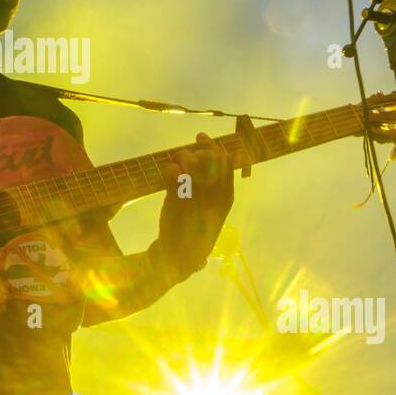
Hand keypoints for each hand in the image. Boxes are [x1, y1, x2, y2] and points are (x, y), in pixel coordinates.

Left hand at [154, 133, 234, 280]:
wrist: (182, 254)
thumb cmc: (199, 228)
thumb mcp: (217, 208)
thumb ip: (219, 184)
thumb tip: (219, 154)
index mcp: (226, 196)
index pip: (224, 160)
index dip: (211, 145)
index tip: (201, 139)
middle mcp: (214, 194)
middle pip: (208, 156)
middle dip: (195, 149)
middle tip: (184, 154)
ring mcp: (195, 195)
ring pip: (190, 159)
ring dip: (180, 155)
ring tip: (175, 162)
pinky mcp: (175, 199)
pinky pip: (172, 171)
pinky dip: (169, 168)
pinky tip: (169, 173)